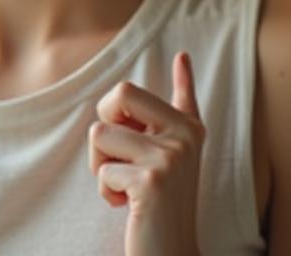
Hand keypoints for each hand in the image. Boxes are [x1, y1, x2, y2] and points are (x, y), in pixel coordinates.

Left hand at [89, 52, 204, 255]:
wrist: (170, 253)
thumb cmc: (158, 209)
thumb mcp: (162, 166)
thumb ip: (155, 134)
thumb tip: (150, 93)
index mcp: (190, 131)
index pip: (185, 95)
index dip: (184, 76)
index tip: (182, 55)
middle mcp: (187, 136)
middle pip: (120, 93)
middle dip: (104, 120)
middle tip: (117, 155)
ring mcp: (172, 156)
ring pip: (100, 133)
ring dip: (100, 165)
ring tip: (125, 186)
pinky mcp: (154, 179)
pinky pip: (102, 170)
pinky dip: (106, 191)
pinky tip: (128, 206)